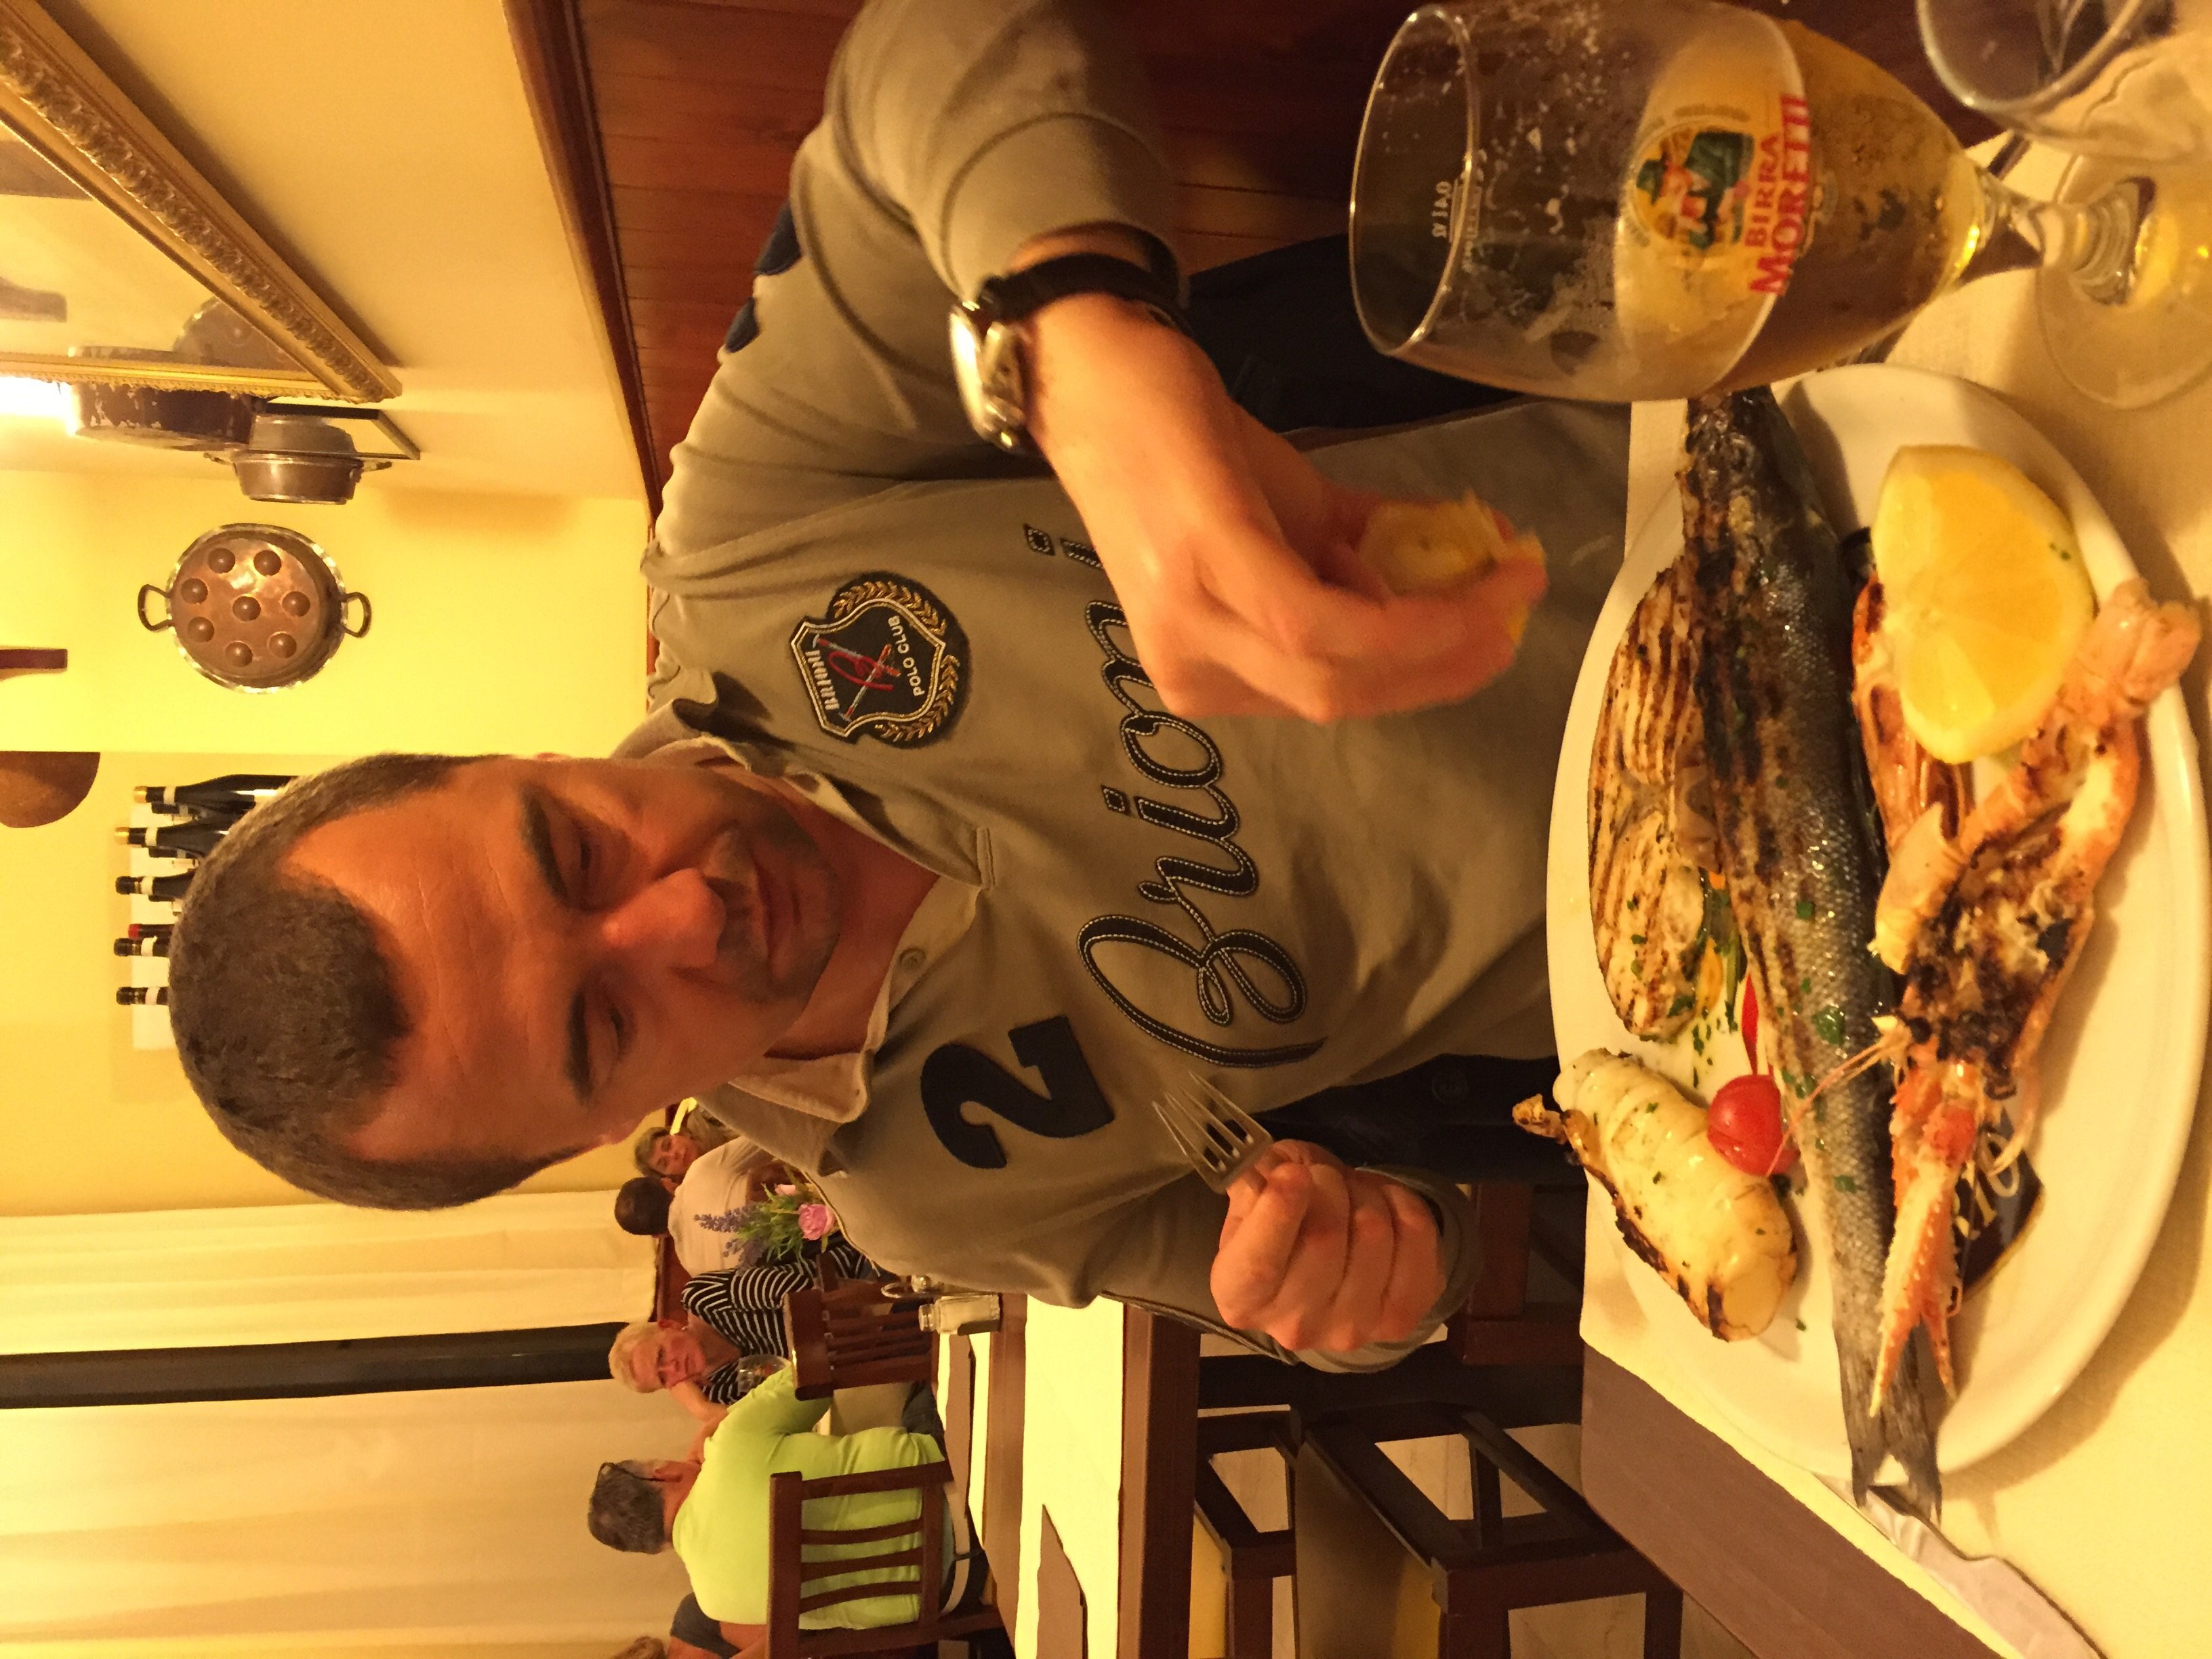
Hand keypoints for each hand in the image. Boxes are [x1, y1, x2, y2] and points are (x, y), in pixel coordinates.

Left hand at [1026, 289, 1546, 720]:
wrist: (1104, 379)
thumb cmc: (1185, 455)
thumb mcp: (1283, 526)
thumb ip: (1355, 567)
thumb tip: (1450, 585)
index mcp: (1205, 672)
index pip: (1331, 699)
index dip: (1425, 677)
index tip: (1496, 640)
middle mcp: (1191, 667)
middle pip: (1340, 700)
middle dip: (1445, 665)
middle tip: (1516, 620)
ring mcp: (1190, 621)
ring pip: (1335, 671)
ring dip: (1439, 635)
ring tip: (1505, 588)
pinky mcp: (1206, 561)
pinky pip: (1318, 617)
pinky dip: (1400, 608)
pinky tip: (1454, 575)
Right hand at [1210, 1139, 1442, 1353]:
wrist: (1325, 1262)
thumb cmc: (1280, 1223)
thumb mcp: (1253, 1195)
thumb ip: (1257, 1180)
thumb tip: (1279, 1176)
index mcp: (1240, 1298)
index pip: (1260, 1263)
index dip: (1279, 1211)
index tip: (1293, 1174)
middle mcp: (1294, 1326)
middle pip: (1324, 1236)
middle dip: (1327, 1184)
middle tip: (1323, 1176)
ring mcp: (1352, 1330)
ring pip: (1372, 1231)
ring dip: (1365, 1192)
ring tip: (1352, 1194)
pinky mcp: (1400, 1319)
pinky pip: (1417, 1237)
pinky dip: (1404, 1203)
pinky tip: (1385, 1205)